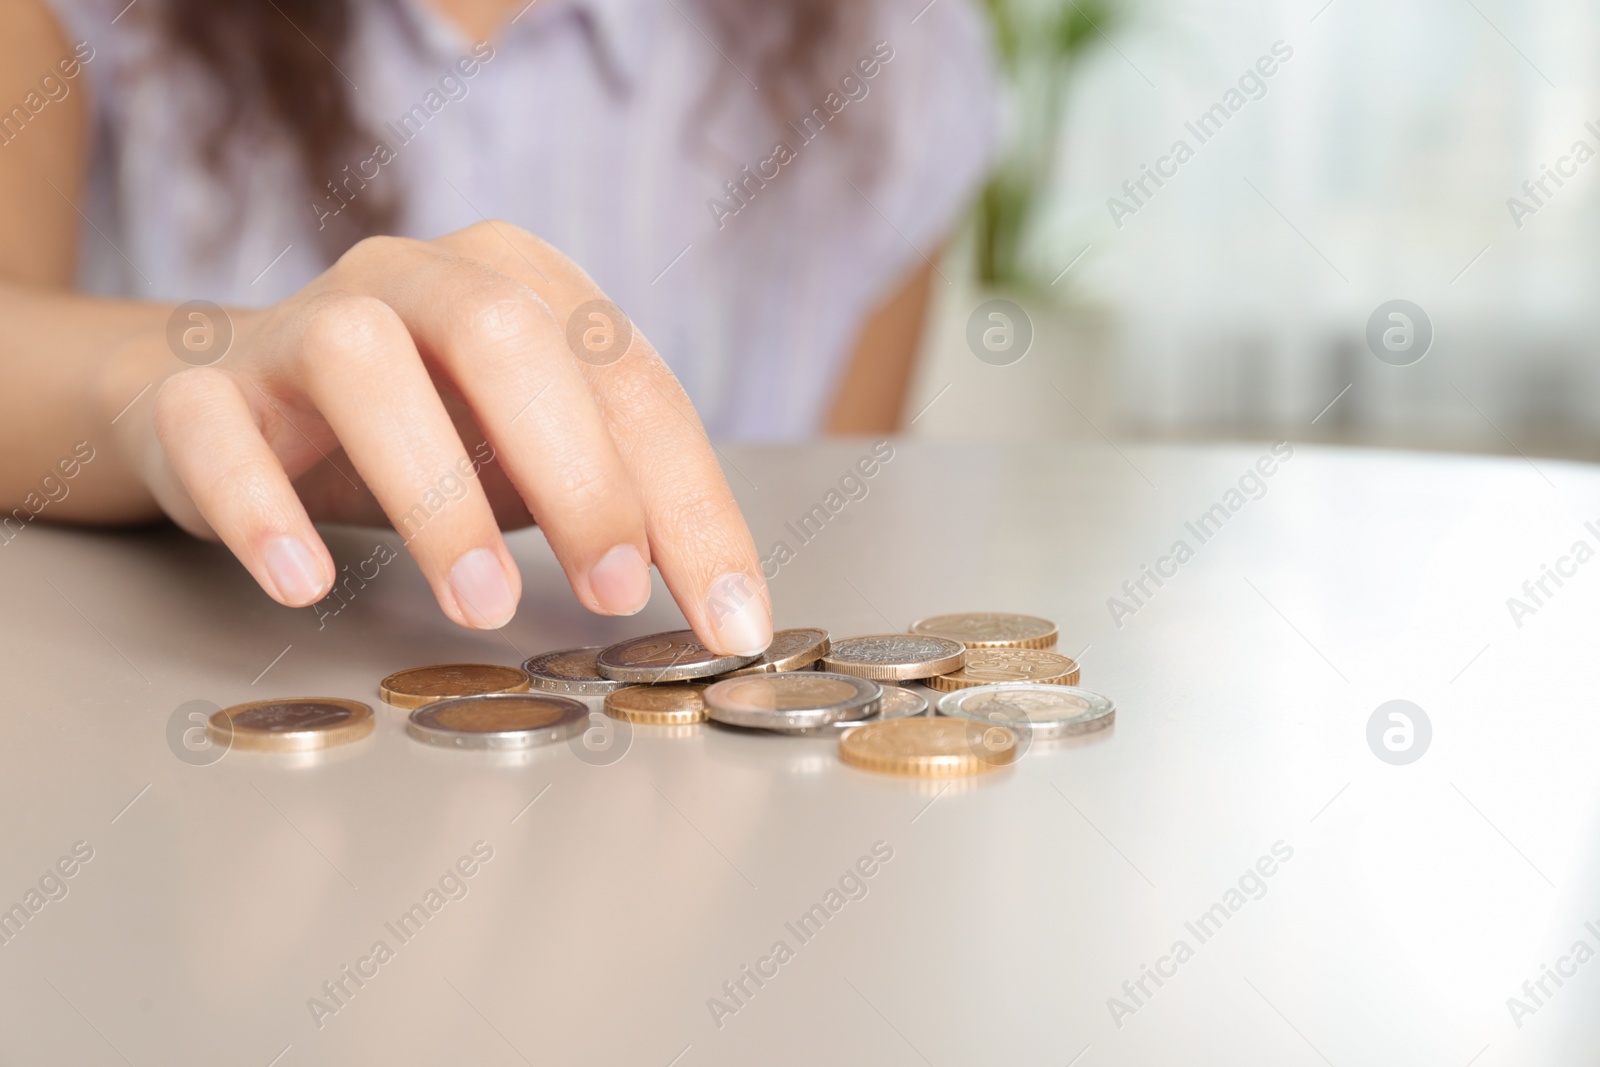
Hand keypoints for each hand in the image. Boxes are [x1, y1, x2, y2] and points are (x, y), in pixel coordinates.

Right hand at [105, 221, 772, 654]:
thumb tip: (727, 604)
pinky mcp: (202, 389)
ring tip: (480, 602)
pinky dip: (261, 505)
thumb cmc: (424, 432)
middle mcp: (414, 279)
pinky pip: (216, 429)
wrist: (237, 406)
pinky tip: (305, 582)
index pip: (630, 381)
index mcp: (521, 282)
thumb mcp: (536, 454)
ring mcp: (298, 323)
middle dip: (578, 472)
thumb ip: (624, 498)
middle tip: (613, 592)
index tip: (728, 614)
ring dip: (432, 489)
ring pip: (361, 362)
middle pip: (507, 339)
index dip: (690, 500)